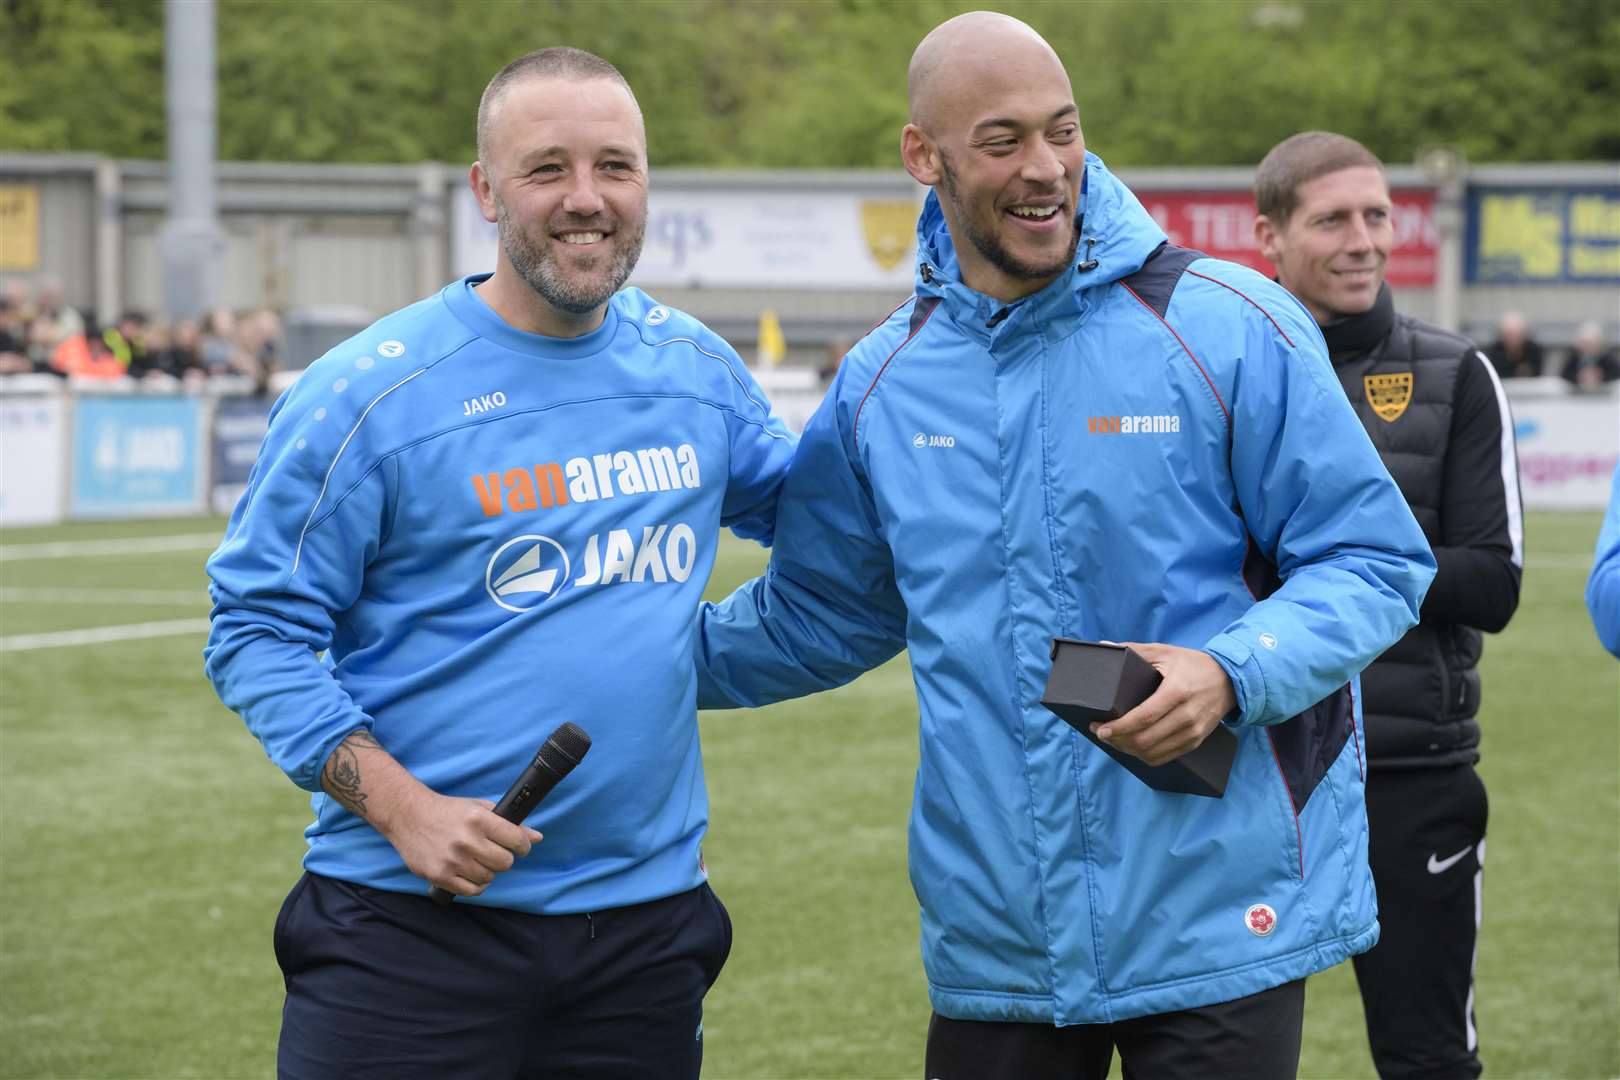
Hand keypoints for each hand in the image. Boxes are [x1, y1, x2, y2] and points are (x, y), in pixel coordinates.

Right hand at [378, 788, 542, 898]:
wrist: (408, 816)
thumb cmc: (448, 811)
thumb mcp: (480, 808)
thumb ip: (509, 823)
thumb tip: (537, 837)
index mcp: (479, 819)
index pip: (517, 840)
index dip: (523, 845)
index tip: (519, 846)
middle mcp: (466, 840)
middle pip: (505, 863)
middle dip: (504, 859)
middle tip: (494, 853)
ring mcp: (452, 860)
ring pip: (488, 878)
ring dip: (487, 871)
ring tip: (476, 860)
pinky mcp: (439, 875)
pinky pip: (471, 891)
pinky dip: (475, 885)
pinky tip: (469, 873)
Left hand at [1090, 642, 1236, 766]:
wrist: (1230, 680)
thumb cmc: (1192, 664)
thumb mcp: (1165, 651)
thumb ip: (1134, 650)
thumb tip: (1104, 645)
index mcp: (1177, 691)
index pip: (1143, 717)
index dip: (1119, 727)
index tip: (1099, 728)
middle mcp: (1187, 715)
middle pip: (1146, 739)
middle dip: (1118, 740)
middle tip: (1101, 733)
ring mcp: (1193, 731)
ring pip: (1153, 752)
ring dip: (1128, 750)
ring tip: (1114, 740)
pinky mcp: (1196, 741)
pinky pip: (1165, 757)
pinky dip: (1144, 756)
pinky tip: (1132, 748)